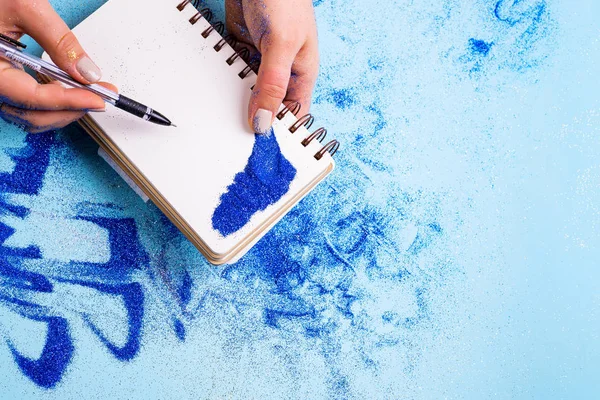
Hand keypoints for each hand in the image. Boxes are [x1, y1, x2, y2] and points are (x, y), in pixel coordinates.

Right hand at [0, 0, 115, 132]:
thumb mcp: (27, 8)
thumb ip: (58, 41)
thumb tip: (87, 72)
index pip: (33, 98)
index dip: (69, 101)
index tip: (97, 98)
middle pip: (32, 114)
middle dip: (70, 110)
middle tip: (100, 97)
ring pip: (30, 114)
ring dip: (62, 110)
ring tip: (88, 94)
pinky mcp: (4, 78)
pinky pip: (26, 103)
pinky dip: (51, 102)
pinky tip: (68, 90)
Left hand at [226, 0, 318, 133]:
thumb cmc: (283, 0)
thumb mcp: (282, 46)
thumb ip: (272, 85)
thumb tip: (264, 122)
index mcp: (301, 75)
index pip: (293, 115)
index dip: (279, 133)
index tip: (259, 149)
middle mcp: (282, 72)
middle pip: (267, 107)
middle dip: (253, 119)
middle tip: (232, 137)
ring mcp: (260, 61)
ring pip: (247, 92)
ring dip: (234, 99)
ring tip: (218, 115)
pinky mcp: (241, 49)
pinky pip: (231, 73)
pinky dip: (222, 79)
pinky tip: (213, 87)